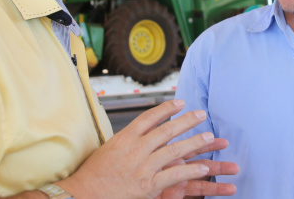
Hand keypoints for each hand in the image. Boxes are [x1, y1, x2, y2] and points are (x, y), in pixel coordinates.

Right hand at [57, 100, 235, 198]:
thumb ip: (128, 139)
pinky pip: (175, 175)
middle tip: (201, 114)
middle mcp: (135, 149)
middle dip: (186, 121)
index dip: (167, 109)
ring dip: (195, 142)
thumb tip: (141, 130)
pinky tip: (203, 167)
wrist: (83, 193)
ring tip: (210, 137)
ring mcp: (143, 166)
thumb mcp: (109, 148)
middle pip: (166, 130)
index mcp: (125, 137)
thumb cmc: (94, 174)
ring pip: (175, 150)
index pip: (149, 117)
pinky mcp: (148, 185)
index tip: (180, 103)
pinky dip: (191, 170)